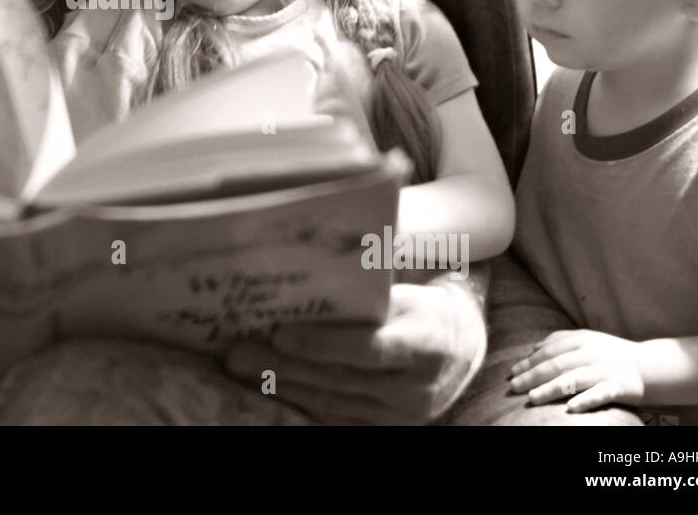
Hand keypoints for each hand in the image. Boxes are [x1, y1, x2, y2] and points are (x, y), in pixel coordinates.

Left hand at [224, 281, 485, 423]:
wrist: (459, 346)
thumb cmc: (422, 306)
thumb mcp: (408, 290)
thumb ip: (366, 288)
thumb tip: (307, 268)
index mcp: (427, 341)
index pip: (369, 348)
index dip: (322, 343)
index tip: (280, 333)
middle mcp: (418, 386)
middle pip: (340, 377)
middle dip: (283, 365)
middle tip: (238, 350)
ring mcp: (402, 414)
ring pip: (331, 400)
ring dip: (281, 383)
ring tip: (242, 364)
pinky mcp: (387, 427)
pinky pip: (335, 416)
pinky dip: (298, 399)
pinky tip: (269, 383)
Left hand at [509, 329, 645, 411]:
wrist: (648, 365)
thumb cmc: (610, 353)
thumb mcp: (585, 340)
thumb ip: (559, 341)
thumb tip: (532, 349)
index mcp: (580, 340)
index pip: (548, 351)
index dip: (528, 362)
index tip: (511, 373)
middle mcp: (590, 353)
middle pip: (557, 365)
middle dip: (532, 376)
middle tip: (514, 387)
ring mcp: (604, 370)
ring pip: (574, 379)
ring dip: (552, 388)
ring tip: (533, 397)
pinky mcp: (618, 388)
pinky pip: (600, 395)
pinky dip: (585, 400)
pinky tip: (570, 408)